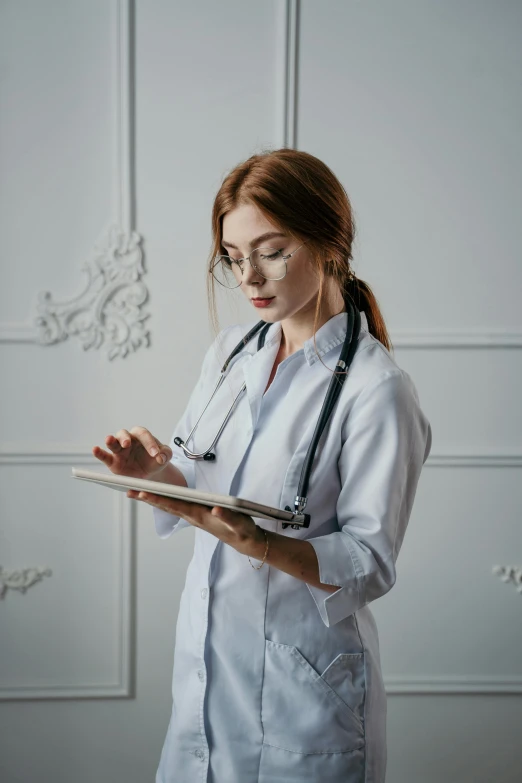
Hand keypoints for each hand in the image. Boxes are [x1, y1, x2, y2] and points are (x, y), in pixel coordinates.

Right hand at [92, 426, 172, 479]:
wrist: (150, 472)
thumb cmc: (156, 460)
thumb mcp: (165, 457)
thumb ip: (165, 455)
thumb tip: (160, 458)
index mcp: (142, 436)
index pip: (144, 435)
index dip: (150, 443)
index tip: (156, 455)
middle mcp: (129, 440)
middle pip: (124, 434)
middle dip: (125, 438)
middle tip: (127, 443)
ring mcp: (120, 451)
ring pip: (113, 442)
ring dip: (110, 441)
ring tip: (109, 440)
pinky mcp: (113, 461)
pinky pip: (104, 456)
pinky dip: (99, 453)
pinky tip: (95, 449)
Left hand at [130, 491, 263, 555]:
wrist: (246, 541)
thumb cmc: (243, 530)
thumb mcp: (239, 523)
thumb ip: (228, 516)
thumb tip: (215, 509)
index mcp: (200, 516)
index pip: (175, 506)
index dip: (158, 499)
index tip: (143, 493)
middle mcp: (193, 516)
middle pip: (167, 506)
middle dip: (148, 498)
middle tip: (130, 491)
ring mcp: (194, 517)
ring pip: (169, 507)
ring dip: (153, 500)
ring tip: (137, 493)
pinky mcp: (197, 515)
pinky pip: (176, 507)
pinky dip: (164, 501)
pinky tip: (158, 497)